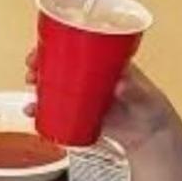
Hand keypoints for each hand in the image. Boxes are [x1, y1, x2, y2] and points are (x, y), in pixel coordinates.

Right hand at [24, 51, 181, 153]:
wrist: (150, 136)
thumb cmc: (151, 108)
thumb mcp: (145, 96)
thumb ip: (135, 90)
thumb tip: (120, 85)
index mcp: (104, 62)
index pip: (75, 46)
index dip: (55, 44)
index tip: (42, 47)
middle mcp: (89, 75)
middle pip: (58, 63)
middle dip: (39, 63)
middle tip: (31, 68)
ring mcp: (82, 93)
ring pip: (53, 84)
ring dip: (37, 84)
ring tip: (30, 88)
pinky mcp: (79, 112)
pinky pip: (54, 107)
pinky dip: (41, 109)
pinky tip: (33, 111)